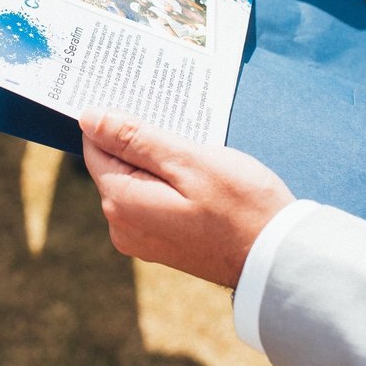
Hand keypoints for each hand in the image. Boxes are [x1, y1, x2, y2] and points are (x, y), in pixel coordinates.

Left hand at [80, 108, 294, 287]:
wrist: (277, 259)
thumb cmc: (240, 205)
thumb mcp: (188, 160)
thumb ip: (135, 139)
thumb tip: (88, 118)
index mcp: (121, 202)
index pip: (95, 147)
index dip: (115, 121)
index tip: (144, 105)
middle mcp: (121, 225)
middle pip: (114, 164)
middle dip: (140, 140)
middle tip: (177, 123)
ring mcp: (140, 238)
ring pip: (134, 180)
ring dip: (157, 160)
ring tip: (193, 148)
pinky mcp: (160, 242)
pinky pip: (151, 199)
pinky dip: (167, 181)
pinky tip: (196, 174)